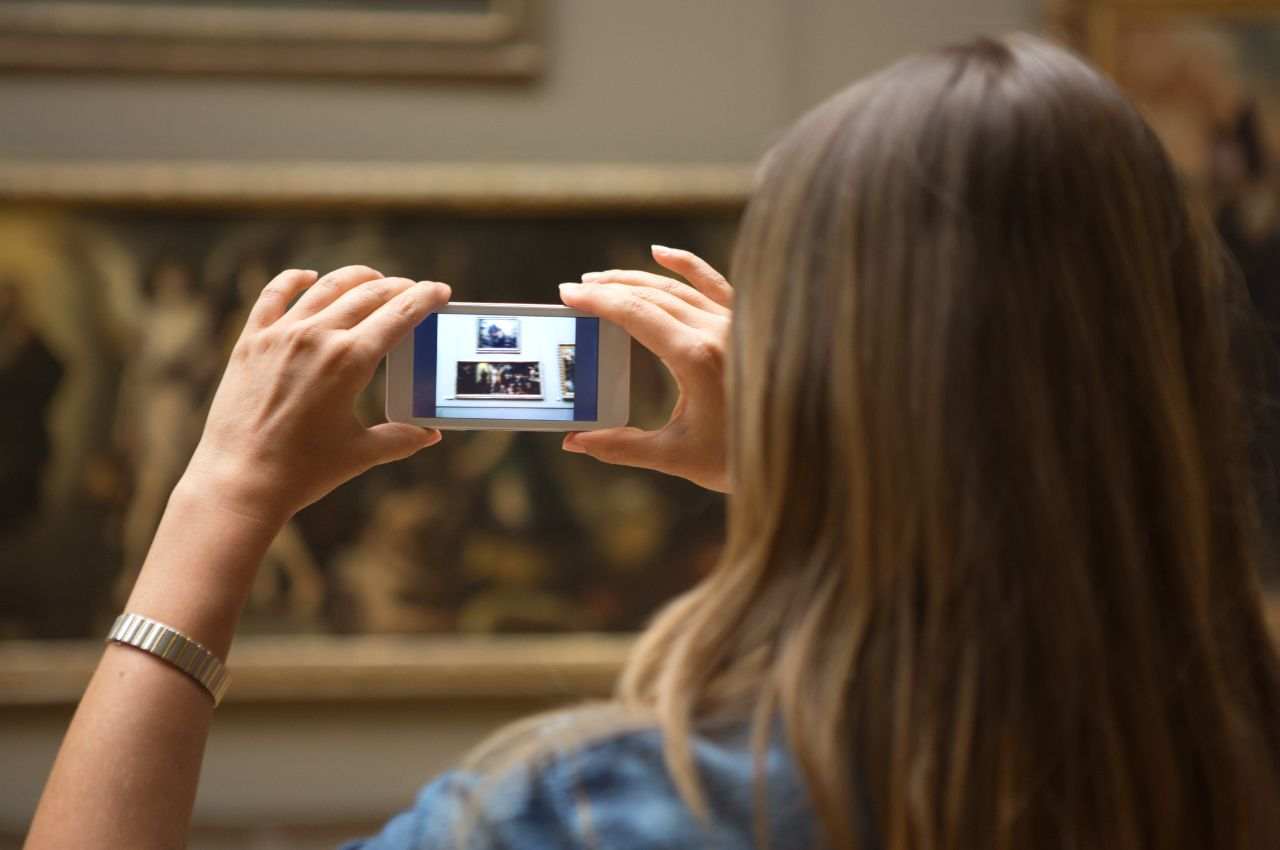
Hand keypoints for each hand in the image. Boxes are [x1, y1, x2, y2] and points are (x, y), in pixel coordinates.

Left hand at [182, 266, 450, 523]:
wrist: (239, 481)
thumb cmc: (303, 471)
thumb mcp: (361, 453)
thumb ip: (400, 438)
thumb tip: (430, 435)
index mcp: (351, 361)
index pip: (400, 315)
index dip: (425, 298)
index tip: (440, 290)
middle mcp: (317, 337)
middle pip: (368, 295)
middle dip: (397, 288)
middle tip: (413, 290)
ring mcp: (280, 335)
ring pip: (326, 288)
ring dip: (356, 278)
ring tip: (373, 278)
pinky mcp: (251, 341)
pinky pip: (273, 296)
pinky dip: (294, 281)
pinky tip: (308, 277)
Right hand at [559, 245, 731, 492]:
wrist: (802, 455)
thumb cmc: (740, 459)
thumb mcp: (675, 457)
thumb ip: (622, 446)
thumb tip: (574, 443)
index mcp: (696, 357)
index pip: (636, 314)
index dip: (598, 302)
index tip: (568, 294)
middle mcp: (718, 330)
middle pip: (652, 296)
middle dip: (609, 290)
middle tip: (574, 290)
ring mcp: (736, 324)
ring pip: (678, 287)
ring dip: (636, 280)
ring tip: (601, 280)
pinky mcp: (747, 325)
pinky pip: (715, 284)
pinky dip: (688, 265)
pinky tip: (661, 252)